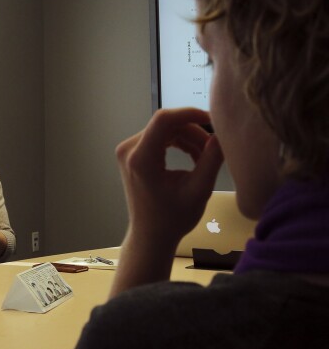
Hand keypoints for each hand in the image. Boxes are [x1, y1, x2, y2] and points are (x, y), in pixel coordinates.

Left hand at [110, 108, 223, 296]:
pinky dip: (178, 142)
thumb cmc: (173, 218)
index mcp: (141, 159)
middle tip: (213, 148)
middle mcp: (129, 150)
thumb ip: (211, 160)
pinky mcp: (132, 154)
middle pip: (165, 124)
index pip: (163, 120)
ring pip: (164, 129)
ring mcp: (128, 151)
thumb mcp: (199, 190)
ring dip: (188, 138)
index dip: (190, 114)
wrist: (151, 235)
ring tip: (205, 157)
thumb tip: (221, 134)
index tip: (213, 120)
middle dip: (193, 131)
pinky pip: (158, 137)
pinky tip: (194, 157)